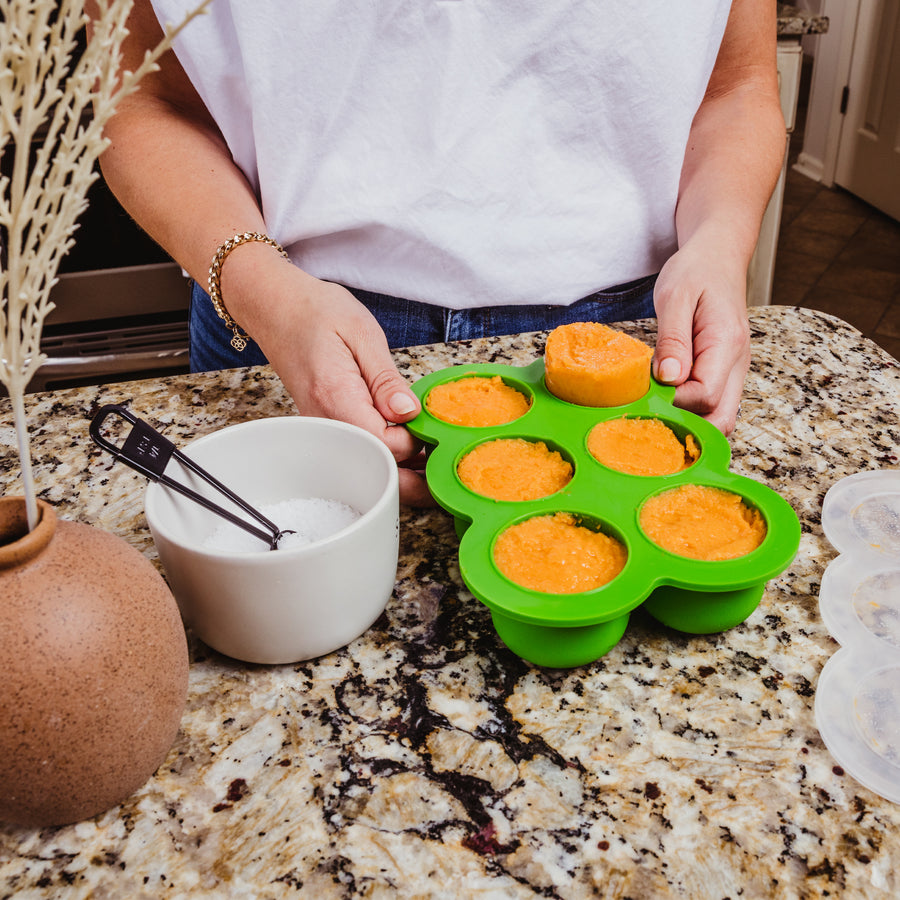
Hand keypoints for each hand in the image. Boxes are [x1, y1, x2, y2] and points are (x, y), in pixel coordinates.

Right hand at [225, 252, 433, 504]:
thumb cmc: (316, 312)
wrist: (276, 308)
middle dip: (411, 467)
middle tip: (439, 450)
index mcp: (336, 396)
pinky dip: (382, 452)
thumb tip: (409, 412)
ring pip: (364, 465)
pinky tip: (403, 438)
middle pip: (373, 467)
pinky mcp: (324, 428)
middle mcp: (324, 422)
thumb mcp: (363, 333)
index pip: (383, 444)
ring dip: (399, 464)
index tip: (432, 425)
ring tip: (426, 445)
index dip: (414, 442)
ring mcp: (321, 429)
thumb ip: (387, 379)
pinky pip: (356, 452)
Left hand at [650, 232, 750, 434]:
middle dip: (688, 424)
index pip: (705, 395)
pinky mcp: (725, 371)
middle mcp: (738, 362)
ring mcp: (734, 369)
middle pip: (721, 418)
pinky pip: (715, 403)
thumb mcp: (675, 297)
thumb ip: (672, 340)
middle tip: (652, 410)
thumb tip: (668, 378)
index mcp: (726, 344)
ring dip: (691, 421)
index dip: (674, 402)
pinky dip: (693, 411)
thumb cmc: (696, 270)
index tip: (648, 390)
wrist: (718, 254)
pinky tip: (667, 400)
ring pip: (721, 416)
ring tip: (657, 407)